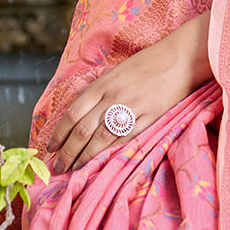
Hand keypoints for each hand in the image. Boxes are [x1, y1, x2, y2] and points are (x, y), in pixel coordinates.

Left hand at [47, 11, 212, 172]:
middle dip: (67, 152)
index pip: (73, 114)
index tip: (51, 148)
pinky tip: (101, 163)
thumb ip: (98, 92)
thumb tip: (78, 115)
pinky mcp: (149, 119)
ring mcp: (131, 109)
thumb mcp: (116, 72)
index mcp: (102, 84)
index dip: (59, 134)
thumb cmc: (146, 65)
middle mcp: (112, 97)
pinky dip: (110, 153)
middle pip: (82, 130)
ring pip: (100, 139)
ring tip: (74, 170)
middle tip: (57, 167)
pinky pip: (125, 140)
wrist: (179, 59)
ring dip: (84, 157)